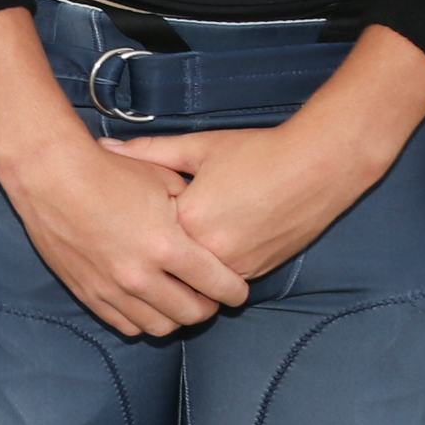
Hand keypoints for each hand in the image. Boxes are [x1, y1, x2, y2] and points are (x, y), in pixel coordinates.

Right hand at [0, 130, 248, 335]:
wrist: (48, 172)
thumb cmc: (106, 170)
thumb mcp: (160, 179)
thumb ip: (192, 209)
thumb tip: (210, 228)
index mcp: (166, 245)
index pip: (221, 287)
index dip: (236, 290)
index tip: (235, 287)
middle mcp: (141, 275)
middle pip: (194, 314)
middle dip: (208, 306)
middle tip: (206, 293)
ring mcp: (111, 288)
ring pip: (161, 326)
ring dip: (176, 316)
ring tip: (175, 298)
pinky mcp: (87, 292)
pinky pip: (126, 325)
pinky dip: (143, 319)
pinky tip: (145, 300)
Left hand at [104, 121, 383, 282]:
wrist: (317, 167)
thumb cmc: (256, 152)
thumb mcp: (196, 147)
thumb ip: (148, 152)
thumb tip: (107, 146)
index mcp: (189, 220)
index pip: (147, 230)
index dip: (135, 216)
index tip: (124, 208)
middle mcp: (213, 252)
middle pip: (169, 260)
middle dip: (155, 248)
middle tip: (139, 234)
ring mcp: (239, 266)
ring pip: (196, 276)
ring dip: (184, 263)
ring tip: (174, 239)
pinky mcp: (259, 272)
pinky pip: (222, 278)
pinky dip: (210, 267)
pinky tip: (205, 244)